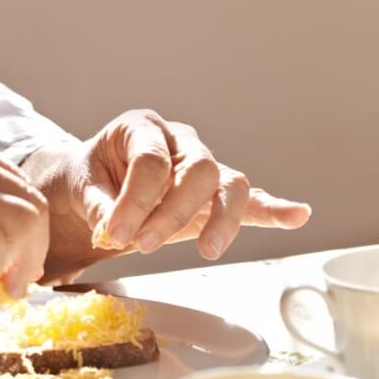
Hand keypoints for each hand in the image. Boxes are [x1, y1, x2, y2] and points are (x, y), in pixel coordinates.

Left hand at [23, 110, 309, 280]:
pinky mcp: (214, 195)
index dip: (135, 200)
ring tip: (208, 250)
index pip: (151, 160)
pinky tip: (297, 215)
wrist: (96, 186)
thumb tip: (112, 229)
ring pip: (228, 183)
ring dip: (222, 219)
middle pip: (198, 169)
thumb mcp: (81, 187)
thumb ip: (97, 205)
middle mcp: (179, 141)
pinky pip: (249, 199)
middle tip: (144, 245)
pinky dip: (273, 209)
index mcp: (141, 128)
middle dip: (174, 211)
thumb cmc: (91, 180)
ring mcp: (202, 166)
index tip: (115, 234)